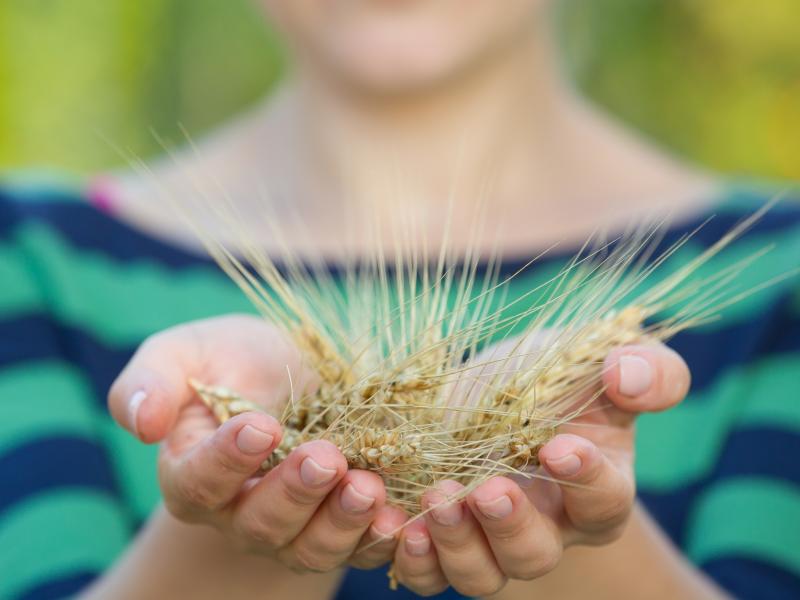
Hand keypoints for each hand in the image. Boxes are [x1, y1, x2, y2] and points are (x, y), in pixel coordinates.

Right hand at [108, 315, 405, 572]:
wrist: (299, 371)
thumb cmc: (237, 358)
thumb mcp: (190, 351)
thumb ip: (154, 380)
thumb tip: (142, 423)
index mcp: (193, 472)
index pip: (199, 482)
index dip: (227, 461)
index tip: (261, 425)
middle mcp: (239, 512)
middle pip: (258, 524)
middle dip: (294, 493)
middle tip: (325, 458)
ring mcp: (292, 527)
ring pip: (308, 548)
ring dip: (339, 523)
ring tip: (368, 487)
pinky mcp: (339, 526)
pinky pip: (357, 549)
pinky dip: (377, 540)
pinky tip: (399, 516)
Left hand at [390, 341, 689, 596]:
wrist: (491, 391)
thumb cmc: (554, 376)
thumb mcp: (597, 358)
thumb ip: (644, 368)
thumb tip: (630, 378)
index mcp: (594, 488)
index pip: (603, 500)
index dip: (586, 479)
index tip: (559, 446)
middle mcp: (545, 528)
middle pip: (534, 554)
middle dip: (510, 527)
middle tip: (487, 489)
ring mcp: (488, 539)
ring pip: (481, 575)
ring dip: (455, 546)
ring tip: (434, 502)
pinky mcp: (440, 537)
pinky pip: (427, 571)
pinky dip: (410, 557)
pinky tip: (392, 523)